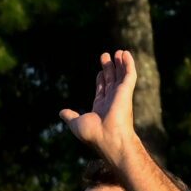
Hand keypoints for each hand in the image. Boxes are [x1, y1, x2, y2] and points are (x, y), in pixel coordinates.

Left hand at [59, 49, 142, 164]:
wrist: (107, 137)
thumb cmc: (92, 134)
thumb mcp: (76, 123)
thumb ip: (70, 116)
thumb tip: (61, 112)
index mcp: (101, 108)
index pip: (102, 91)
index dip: (101, 80)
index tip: (100, 71)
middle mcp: (112, 101)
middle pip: (111, 81)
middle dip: (109, 69)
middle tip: (106, 56)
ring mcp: (121, 96)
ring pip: (121, 76)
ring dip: (120, 64)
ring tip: (118, 52)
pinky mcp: (126, 91)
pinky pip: (129, 74)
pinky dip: (128, 64)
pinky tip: (126, 54)